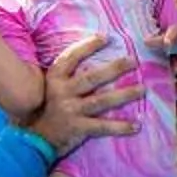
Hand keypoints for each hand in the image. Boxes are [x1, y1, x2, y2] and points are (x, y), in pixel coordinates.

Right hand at [25, 31, 141, 154]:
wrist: (35, 138)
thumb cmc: (46, 107)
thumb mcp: (50, 85)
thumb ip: (66, 73)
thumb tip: (90, 55)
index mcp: (55, 78)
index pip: (72, 57)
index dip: (88, 46)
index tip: (106, 37)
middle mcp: (62, 92)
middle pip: (92, 77)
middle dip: (114, 68)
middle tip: (133, 61)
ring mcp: (71, 110)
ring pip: (102, 101)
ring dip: (124, 94)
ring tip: (142, 89)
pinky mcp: (78, 128)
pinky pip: (103, 127)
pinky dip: (120, 127)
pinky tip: (136, 126)